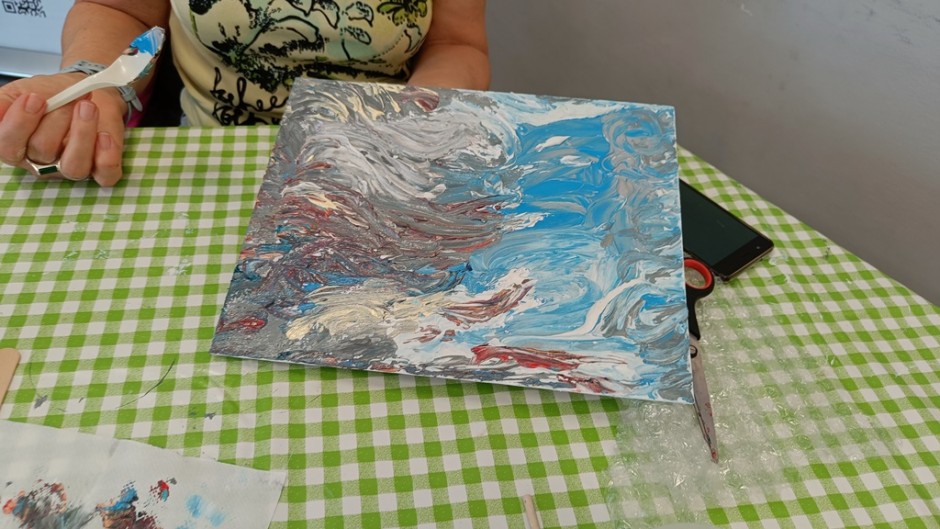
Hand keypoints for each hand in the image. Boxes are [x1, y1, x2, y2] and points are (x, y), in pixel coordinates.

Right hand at [0, 73, 126, 185]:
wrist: (84, 89)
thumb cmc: (50, 95)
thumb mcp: (20, 92)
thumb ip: (3, 104)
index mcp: (17, 146)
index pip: (7, 147)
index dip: (20, 124)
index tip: (35, 98)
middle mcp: (43, 162)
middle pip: (42, 151)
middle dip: (56, 119)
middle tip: (68, 97)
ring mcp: (71, 168)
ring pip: (74, 166)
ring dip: (82, 133)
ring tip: (87, 106)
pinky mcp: (101, 170)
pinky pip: (105, 175)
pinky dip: (106, 157)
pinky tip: (105, 136)